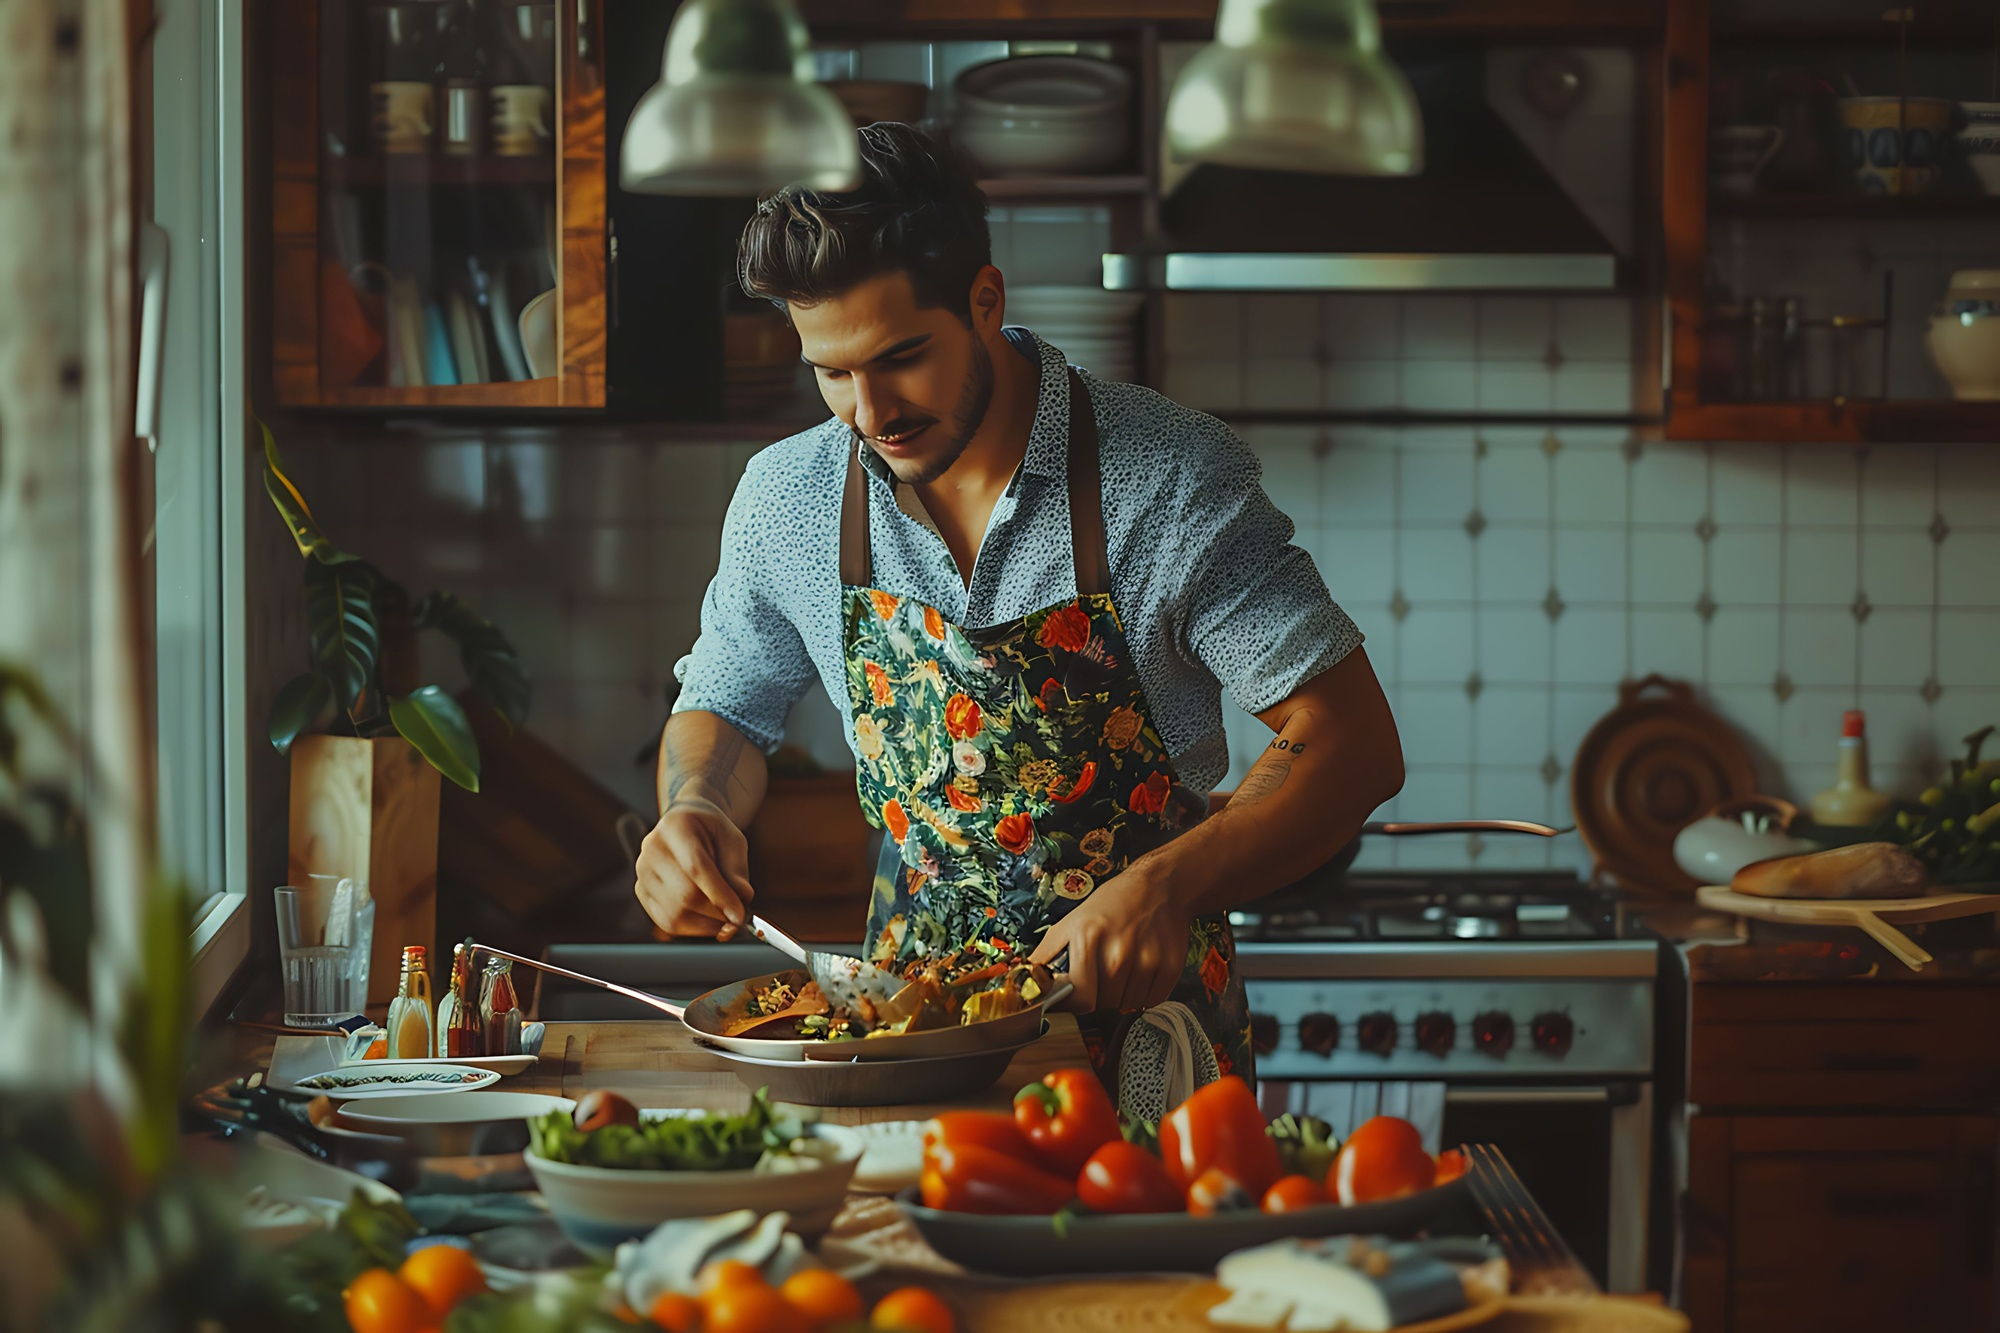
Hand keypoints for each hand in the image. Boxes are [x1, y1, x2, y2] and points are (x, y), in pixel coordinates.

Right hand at [634, 798, 754, 939]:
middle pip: (683, 894)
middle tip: (738, 919)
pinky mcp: (641, 892)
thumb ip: (736, 869)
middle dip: (716, 913)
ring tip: (726, 921)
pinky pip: (666, 922)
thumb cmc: (713, 834)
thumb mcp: (733, 841)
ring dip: (706, 925)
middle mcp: (652, 848)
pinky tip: (709, 922)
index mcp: (676, 826)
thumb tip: (743, 898)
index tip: (740, 915)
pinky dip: (692, 929)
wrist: (688, 826)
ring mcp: (642, 872)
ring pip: (674, 914)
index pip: (696, 867)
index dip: (720, 895)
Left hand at [1028, 859, 1193, 1012]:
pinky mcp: (1170, 967)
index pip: (1080, 998)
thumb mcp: (1072, 921)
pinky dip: (1144, 994)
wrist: (1159, 886)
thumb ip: (1046, 953)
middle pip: (1104, 1004)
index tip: (1072, 999)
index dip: (1073, 1004)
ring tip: (1123, 969)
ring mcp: (1147, 961)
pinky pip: (1151, 1001)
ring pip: (1127, 1005)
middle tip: (1102, 975)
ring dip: (1122, 995)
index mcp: (1088, 939)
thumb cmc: (1112, 903)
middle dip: (1098, 996)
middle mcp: (1118, 952)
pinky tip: (1141, 971)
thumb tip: (1024, 980)